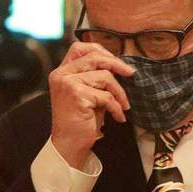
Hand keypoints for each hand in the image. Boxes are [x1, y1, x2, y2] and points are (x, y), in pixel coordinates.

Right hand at [47, 41, 133, 166]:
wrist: (69, 144)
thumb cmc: (80, 120)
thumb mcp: (88, 93)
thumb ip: (95, 77)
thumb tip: (119, 65)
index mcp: (61, 72)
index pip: (79, 47)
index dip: (100, 50)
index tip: (116, 61)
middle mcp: (61, 75)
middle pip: (94, 57)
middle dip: (117, 64)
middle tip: (131, 74)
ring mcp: (68, 83)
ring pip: (104, 76)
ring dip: (119, 92)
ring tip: (123, 105)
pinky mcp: (77, 95)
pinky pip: (106, 95)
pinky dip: (116, 107)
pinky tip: (118, 116)